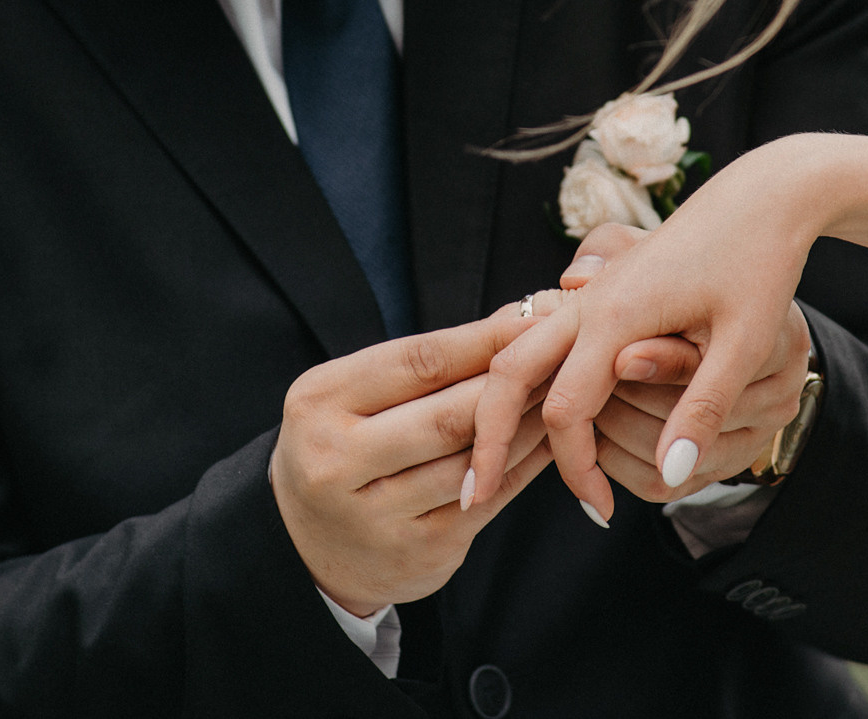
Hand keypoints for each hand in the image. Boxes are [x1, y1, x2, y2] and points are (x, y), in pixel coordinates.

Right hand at [270, 313, 554, 617]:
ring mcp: (376, 515)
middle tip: (559, 357)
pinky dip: (522, 466)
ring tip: (560, 397)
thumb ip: (424, 362)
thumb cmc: (345, 446)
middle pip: (447, 415)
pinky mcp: (417, 552)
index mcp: (319, 403)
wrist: (307, 546)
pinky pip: (487, 499)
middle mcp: (336, 462)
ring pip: (472, 461)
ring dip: (525, 426)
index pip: (417, 362)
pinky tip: (547, 443)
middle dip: (512, 384)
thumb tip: (511, 315)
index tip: (531, 318)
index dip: (483, 340)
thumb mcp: (356, 395)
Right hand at [466, 200, 814, 522]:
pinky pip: (542, 340)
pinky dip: (526, 382)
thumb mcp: (746, 342)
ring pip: (517, 352)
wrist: (760, 196)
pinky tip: (535, 419)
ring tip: (491, 463)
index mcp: (617, 314)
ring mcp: (589, 293)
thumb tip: (670, 475)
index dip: (576, 469)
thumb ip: (702, 408)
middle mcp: (588, 301)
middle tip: (475, 495)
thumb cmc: (759, 263)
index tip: (600, 511)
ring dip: (500, 407)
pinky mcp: (599, 291)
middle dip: (489, 437)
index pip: (567, 410)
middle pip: (510, 374)